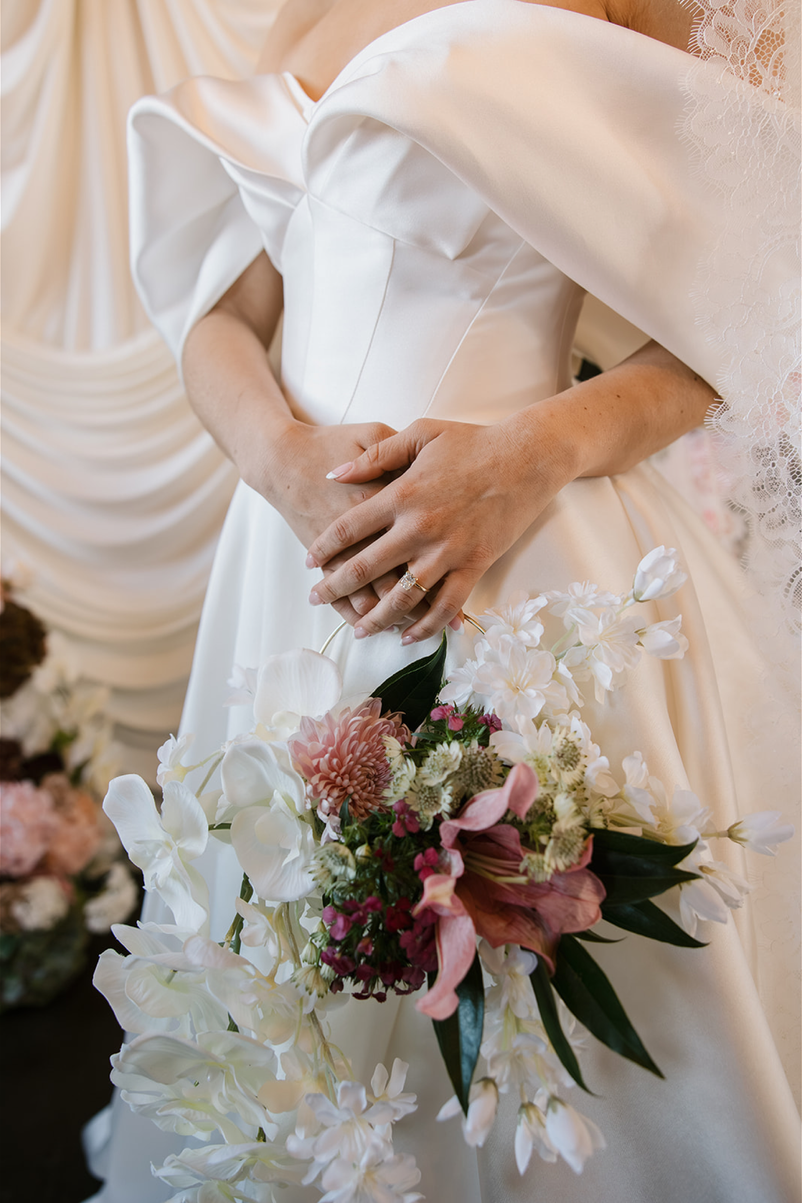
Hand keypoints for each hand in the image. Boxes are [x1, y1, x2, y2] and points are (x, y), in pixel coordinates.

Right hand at [257, 418, 428, 626]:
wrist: (283, 458)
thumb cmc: (331, 443)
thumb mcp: (372, 432)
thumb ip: (404, 450)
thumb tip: (434, 466)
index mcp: (390, 496)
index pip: (425, 534)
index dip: (446, 557)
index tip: (463, 572)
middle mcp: (372, 529)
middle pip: (404, 571)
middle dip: (423, 598)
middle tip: (440, 615)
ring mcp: (346, 548)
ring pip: (375, 593)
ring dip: (391, 613)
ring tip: (407, 628)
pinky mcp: (326, 560)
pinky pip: (345, 594)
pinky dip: (356, 613)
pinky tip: (367, 623)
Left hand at [305, 414, 575, 640]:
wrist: (528, 457)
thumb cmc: (474, 441)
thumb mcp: (420, 433)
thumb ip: (374, 456)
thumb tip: (334, 475)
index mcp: (402, 494)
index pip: (349, 528)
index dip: (324, 548)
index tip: (308, 563)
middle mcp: (420, 527)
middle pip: (366, 567)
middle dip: (335, 587)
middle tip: (316, 599)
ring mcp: (448, 550)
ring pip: (403, 596)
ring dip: (376, 617)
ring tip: (358, 629)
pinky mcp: (475, 565)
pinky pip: (445, 605)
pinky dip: (425, 625)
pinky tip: (408, 635)